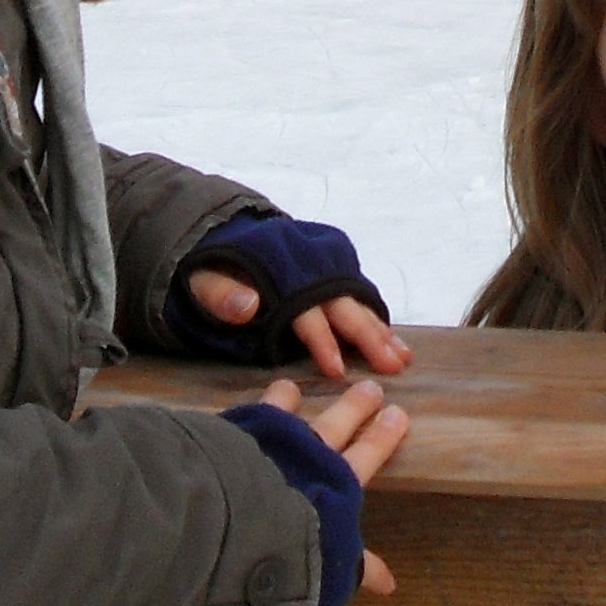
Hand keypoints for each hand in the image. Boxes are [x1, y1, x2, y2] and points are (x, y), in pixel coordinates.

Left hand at [184, 271, 411, 380]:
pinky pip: (355, 300)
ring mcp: (319, 277)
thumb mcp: (203, 281)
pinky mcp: (325, 279)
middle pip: (344, 308)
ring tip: (403, 357)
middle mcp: (308, 277)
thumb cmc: (211, 269)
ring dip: (380, 330)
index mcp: (282, 279)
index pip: (307, 315)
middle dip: (369, 337)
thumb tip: (249, 307)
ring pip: (356, 305)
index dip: (322, 342)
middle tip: (392, 365)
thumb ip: (221, 294)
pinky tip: (390, 339)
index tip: (337, 371)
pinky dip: (374, 319)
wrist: (224, 234)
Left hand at [248, 375, 407, 598]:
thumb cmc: (295, 550)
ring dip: (292, 400)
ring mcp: (273, 442)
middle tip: (371, 388)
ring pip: (286, 414)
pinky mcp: (240, 437)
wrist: (243, 524)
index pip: (367, 456)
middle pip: (337, 425)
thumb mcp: (334, 570)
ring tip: (294, 386)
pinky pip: (253, 414)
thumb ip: (359, 569)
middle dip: (356, 408)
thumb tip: (390, 586)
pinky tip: (259, 395)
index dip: (383, 437)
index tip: (399, 414)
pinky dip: (261, 403)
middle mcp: (309, 455)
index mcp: (338, 482)